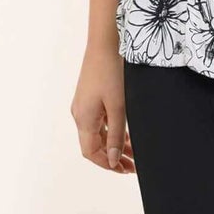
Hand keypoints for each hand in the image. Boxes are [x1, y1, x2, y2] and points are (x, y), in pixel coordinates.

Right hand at [70, 44, 135, 172]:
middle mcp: (80, 114)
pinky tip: (125, 135)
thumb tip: (112, 159)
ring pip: (97, 134)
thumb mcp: (118, 107)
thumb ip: (116, 135)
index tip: (124, 170)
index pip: (91, 152)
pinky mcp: (89, 98)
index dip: (107, 164)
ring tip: (133, 153)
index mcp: (84, 119)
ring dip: (113, 144)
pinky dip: (111, 131)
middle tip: (132, 165)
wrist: (105, 44)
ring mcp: (83, 106)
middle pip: (94, 145)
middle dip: (112, 157)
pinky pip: (99, 122)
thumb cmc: (111, 72)